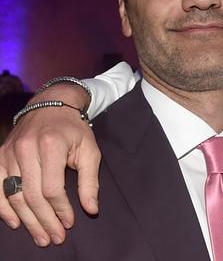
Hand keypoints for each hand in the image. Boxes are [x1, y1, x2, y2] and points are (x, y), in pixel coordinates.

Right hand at [0, 84, 99, 245]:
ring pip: (13, 195)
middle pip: (31, 195)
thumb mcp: (90, 150)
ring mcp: (9, 153)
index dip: (60, 209)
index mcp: (51, 145)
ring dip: (26, 220)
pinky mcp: (0, 156)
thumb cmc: (74, 130)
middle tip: (54, 238)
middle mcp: (26, 149)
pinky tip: (16, 223)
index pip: (52, 188)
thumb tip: (91, 210)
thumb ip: (90, 181)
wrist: (52, 105)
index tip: (69, 223)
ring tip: (40, 237)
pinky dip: (4, 208)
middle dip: (44, 221)